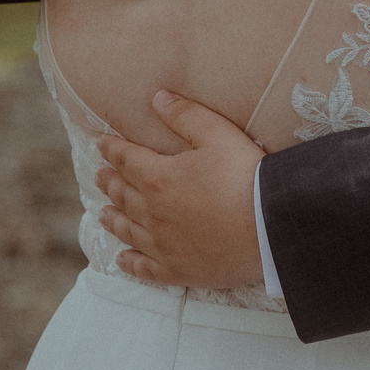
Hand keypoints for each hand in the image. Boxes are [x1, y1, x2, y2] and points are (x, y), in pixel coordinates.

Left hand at [93, 91, 266, 289]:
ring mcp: (163, 244)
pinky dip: (131, 264)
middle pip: (123, 195)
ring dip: (113, 220)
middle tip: (99, 176)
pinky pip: (146, 269)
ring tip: (102, 214)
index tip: (101, 143)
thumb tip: (158, 99)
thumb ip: (186, 116)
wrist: (270, 227)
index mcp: (158, 178)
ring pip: (128, 230)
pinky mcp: (178, 270)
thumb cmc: (246, 177)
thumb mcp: (218, 134)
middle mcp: (152, 213)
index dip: (112, 149)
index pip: (126, 159)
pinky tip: (122, 260)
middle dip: (109, 182)